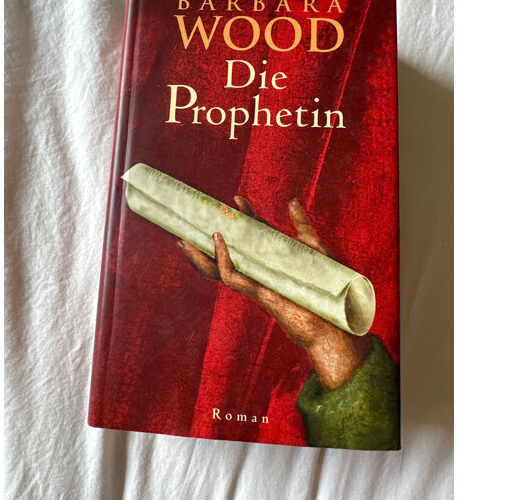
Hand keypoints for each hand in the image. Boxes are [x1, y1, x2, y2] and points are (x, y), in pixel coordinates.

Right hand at [177, 196, 370, 389]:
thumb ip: (300, 224)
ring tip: (185, 242)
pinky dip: (222, 260)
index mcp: (270, 259)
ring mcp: (256, 282)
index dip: (242, 217)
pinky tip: (218, 243)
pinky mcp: (257, 293)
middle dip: (204, 244)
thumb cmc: (326, 287)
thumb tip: (290, 200)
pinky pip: (232, 277)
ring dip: (200, 256)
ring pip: (219, 270)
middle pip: (225, 256)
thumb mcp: (314, 248)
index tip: (237, 198)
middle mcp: (259, 271)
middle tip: (189, 225)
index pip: (248, 236)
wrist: (334, 320)